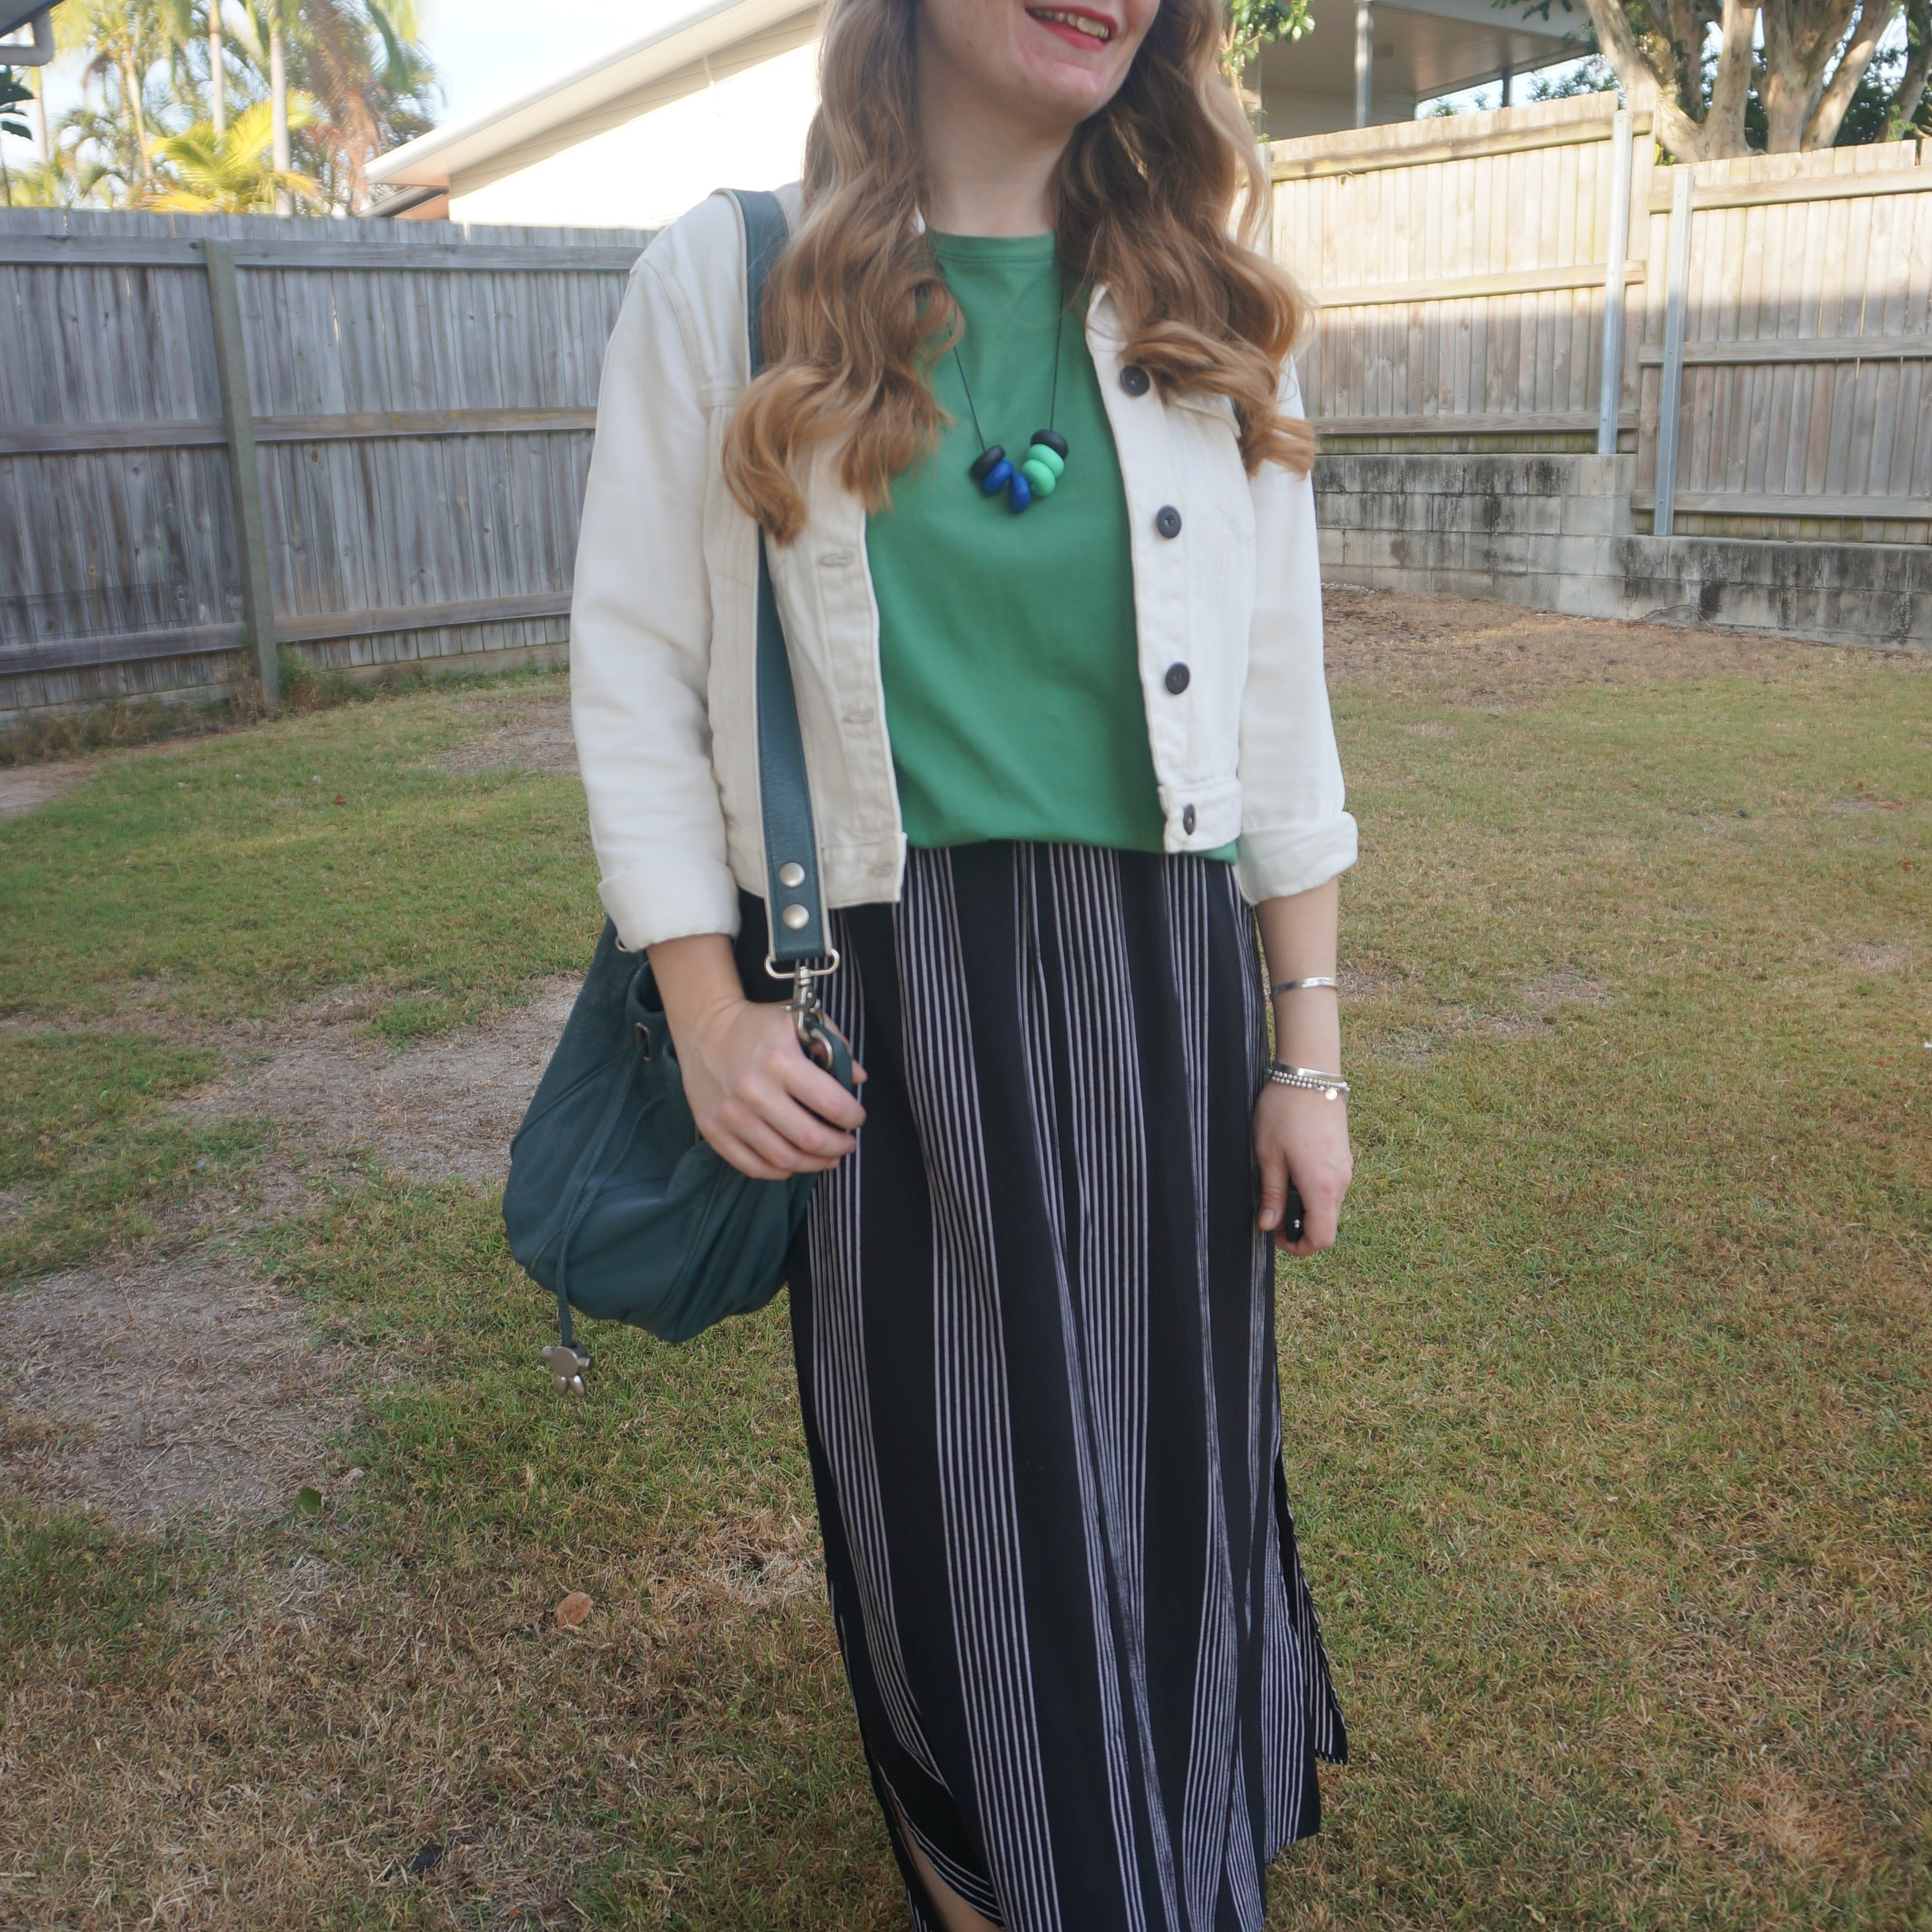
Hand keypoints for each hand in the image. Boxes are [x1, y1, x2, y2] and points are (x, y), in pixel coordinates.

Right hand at [679, 995, 866, 1181]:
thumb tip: (858, 1079)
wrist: (704, 1028)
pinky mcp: (714, 1130)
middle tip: (847, 1143)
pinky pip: (752, 1166)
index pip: (832, 1104)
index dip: (853, 1117)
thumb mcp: (799, 1021)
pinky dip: (779, 1172)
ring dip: (814, 1164)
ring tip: (827, 1158)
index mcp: (781, 1061)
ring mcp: (731, 1115)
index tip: (856, 1117)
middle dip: (838, 1146)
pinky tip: (793, 1164)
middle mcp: (754, 1091)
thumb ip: (834, 1045)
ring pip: (784, 1160)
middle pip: (810, 1139)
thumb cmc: (757, 1026)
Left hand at [1254, 1083, 1351, 1254]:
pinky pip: (1331, 1186)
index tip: (1276, 1235)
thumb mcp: (1268, 1155)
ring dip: (1306, 1207)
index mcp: (1322, 1186)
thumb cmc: (1284, 1111)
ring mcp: (1345, 1168)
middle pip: (1327, 1224)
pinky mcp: (1343, 1156)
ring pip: (1329, 1205)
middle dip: (1300, 1226)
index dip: (1299, 1247)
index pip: (1322, 1238)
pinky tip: (1292, 1170)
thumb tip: (1269, 1225)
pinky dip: (1314, 1190)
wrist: (1310, 1072)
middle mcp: (1341, 1181)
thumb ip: (1272, 1195)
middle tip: (1271, 1211)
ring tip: (1279, 1185)